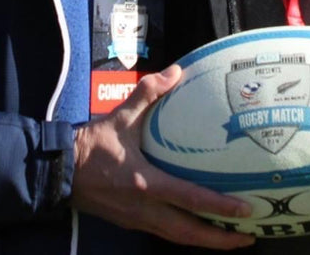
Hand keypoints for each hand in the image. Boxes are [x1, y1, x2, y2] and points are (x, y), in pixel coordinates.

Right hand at [72, 65, 252, 248]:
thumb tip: (176, 71)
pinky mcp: (131, 223)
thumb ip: (149, 93)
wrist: (59, 171)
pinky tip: (199, 230)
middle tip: (250, 236)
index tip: (246, 210)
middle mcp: (145, 208)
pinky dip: (186, 235)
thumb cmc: (91, 145)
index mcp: (146, 183)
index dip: (221, 207)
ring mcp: (137, 220)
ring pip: (178, 238)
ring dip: (206, 242)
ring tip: (231, 240)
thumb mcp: (120, 116)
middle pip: (190, 233)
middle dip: (221, 239)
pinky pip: (165, 234)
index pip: (191, 198)